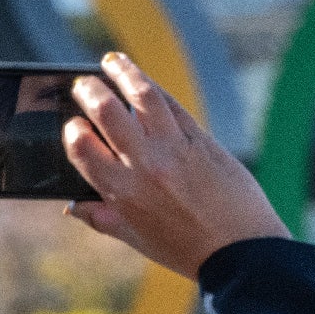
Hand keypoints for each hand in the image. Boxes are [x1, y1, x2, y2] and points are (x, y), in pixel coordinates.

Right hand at [63, 52, 286, 279]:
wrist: (242, 252)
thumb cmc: (188, 251)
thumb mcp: (137, 239)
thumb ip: (103, 219)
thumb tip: (74, 207)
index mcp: (123, 193)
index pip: (82, 147)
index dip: (72, 129)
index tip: (74, 123)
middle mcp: (145, 165)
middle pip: (107, 111)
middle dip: (89, 90)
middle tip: (83, 83)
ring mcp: (175, 148)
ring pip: (143, 96)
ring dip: (124, 72)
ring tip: (112, 61)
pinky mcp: (202, 140)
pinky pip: (174, 106)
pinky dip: (157, 90)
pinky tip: (147, 83)